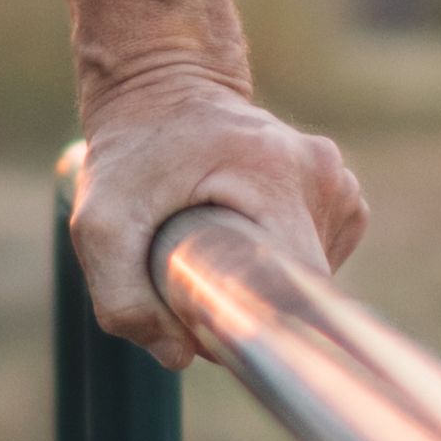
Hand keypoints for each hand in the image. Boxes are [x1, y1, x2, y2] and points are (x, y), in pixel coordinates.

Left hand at [65, 60, 367, 363]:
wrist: (163, 84)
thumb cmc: (131, 154)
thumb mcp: (100, 222)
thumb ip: (123, 298)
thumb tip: (181, 355)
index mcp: (277, 176)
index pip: (294, 285)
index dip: (256, 323)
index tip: (216, 328)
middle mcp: (323, 177)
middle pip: (301, 287)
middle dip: (250, 302)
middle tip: (194, 282)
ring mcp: (338, 183)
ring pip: (311, 276)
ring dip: (263, 281)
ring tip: (217, 248)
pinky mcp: (339, 193)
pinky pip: (318, 255)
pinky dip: (279, 262)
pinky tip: (244, 236)